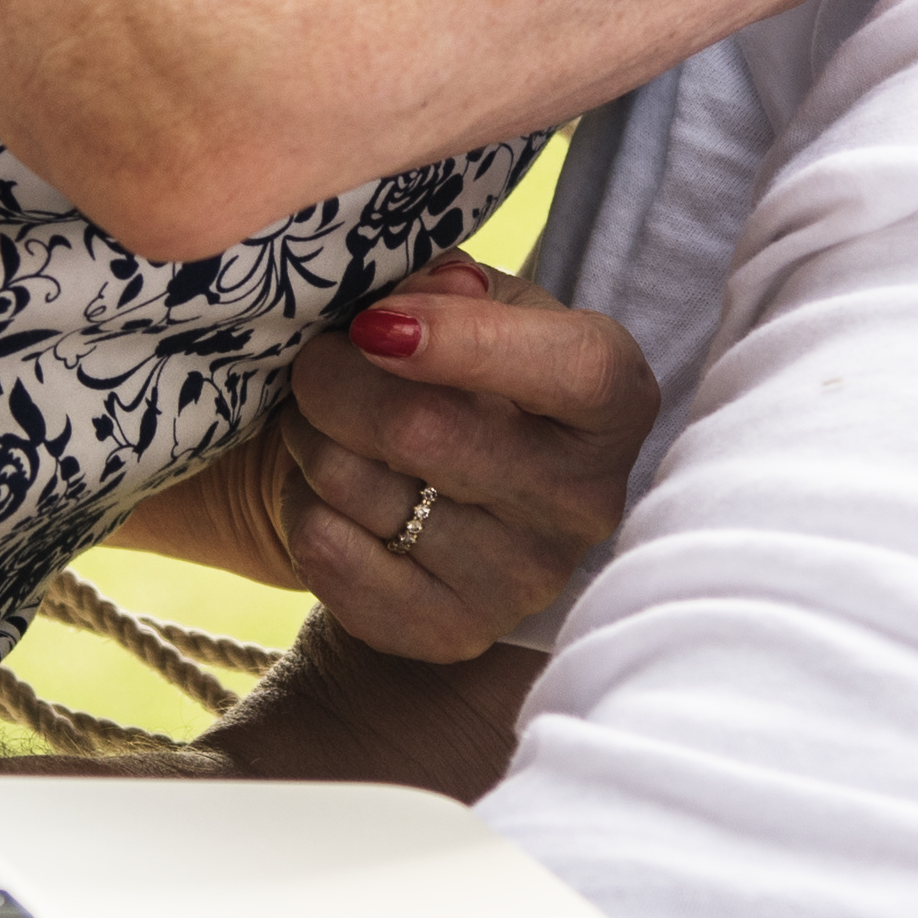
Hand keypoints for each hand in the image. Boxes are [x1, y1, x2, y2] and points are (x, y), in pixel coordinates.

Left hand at [208, 259, 652, 658]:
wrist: (434, 497)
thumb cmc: (459, 374)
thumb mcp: (470, 304)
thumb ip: (446, 285)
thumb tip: (408, 308)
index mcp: (615, 401)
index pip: (574, 370)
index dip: (466, 341)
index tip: (375, 323)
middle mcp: (587, 501)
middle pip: (425, 429)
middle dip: (334, 379)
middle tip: (316, 361)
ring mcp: (526, 579)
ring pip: (360, 488)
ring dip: (311, 440)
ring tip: (323, 426)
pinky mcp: (452, 632)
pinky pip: (330, 553)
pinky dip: (302, 507)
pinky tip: (329, 494)